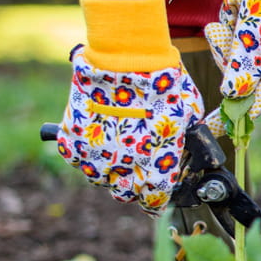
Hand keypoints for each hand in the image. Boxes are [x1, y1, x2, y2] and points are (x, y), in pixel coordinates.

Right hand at [55, 47, 204, 212]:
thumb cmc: (164, 84)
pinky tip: (96, 136)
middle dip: (132, 186)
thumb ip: (183, 138)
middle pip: (124, 194)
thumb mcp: (187, 115)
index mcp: (156, 166)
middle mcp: (124, 168)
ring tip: (116, 148)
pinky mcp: (72, 141)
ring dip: (107, 169)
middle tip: (136, 169)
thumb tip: (186, 143)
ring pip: (99, 178)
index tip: (157, 196)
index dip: (157, 200)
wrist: (126, 59)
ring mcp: (94, 156)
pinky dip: (86, 152)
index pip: (154, 201)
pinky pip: (77, 157)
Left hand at [203, 0, 260, 129]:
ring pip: (232, 50)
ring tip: (234, 3)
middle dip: (225, 52)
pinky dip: (230, 14)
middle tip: (222, 30)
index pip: (257, 100)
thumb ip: (244, 61)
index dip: (233, 115)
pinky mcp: (255, 24)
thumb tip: (231, 94)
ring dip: (226, 28)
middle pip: (238, 74)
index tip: (208, 129)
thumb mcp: (258, 28)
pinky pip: (233, 30)